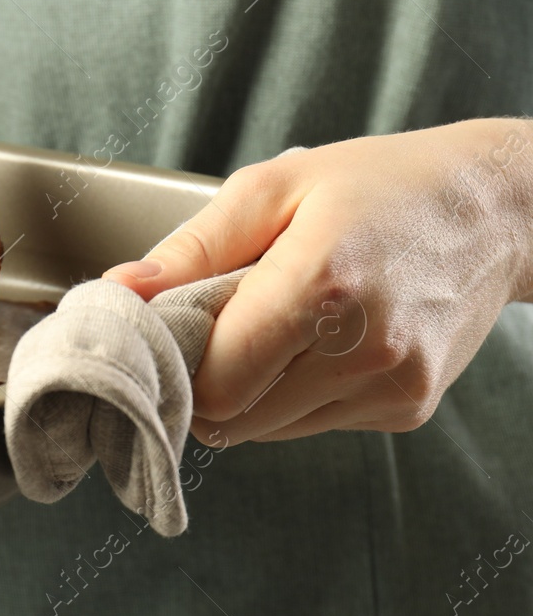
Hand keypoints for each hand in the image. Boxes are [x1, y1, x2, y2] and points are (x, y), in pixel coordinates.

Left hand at [102, 119, 532, 442]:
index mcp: (322, 286)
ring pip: (267, 429)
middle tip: (216, 320)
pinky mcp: (407, 409)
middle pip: (233, 415)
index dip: (176, 360)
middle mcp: (364, 350)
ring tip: (272, 321)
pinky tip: (314, 339)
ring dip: (248, 388)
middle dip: (205, 374)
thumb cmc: (379, 186)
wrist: (493, 210)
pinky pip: (312, 424)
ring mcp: (391, 387)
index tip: (168, 327)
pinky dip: (291, 392)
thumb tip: (123, 291)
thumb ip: (190, 248)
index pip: (213, 380)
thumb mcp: (272, 189)